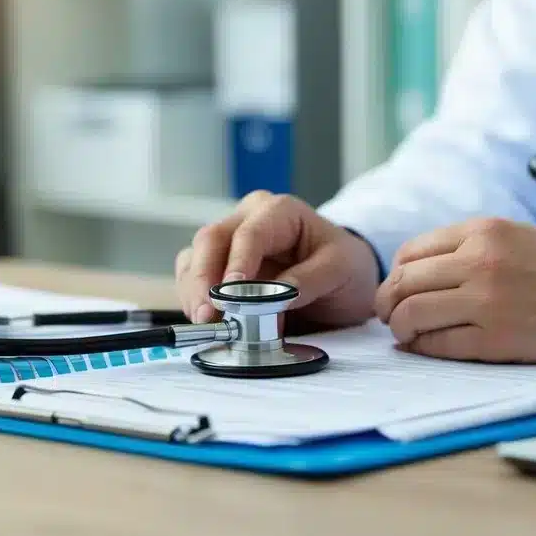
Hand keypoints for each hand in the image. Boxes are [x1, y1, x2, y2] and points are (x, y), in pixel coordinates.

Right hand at [175, 191, 380, 328]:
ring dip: (194, 293)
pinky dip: (192, 300)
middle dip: (204, 279)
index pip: (250, 233)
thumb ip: (309, 280)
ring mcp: (229, 243)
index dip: (238, 262)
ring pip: (194, 259)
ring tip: (207, 324)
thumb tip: (272, 296)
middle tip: (207, 314)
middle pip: (211, 240)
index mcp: (280, 211)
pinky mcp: (218, 267)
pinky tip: (207, 321)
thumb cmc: (343, 266)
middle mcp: (248, 219)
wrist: (344, 280)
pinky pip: (192, 279)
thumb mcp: (341, 269)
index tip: (231, 292)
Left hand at [373, 218, 535, 362]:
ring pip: (411, 313)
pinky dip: (425, 349)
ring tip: (407, 336)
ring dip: (400, 329)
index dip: (396, 276)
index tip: (399, 291)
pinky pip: (439, 345)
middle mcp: (477, 260)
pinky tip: (428, 349)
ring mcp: (485, 299)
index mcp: (482, 230)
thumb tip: (423, 274)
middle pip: (402, 282)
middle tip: (390, 318)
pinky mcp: (496, 338)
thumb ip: (472, 248)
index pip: (411, 253)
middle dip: (388, 304)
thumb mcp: (517, 238)